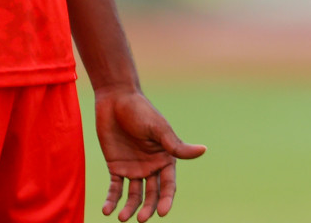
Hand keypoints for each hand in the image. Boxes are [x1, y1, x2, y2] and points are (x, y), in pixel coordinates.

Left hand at [95, 88, 206, 221]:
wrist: (115, 99)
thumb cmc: (141, 111)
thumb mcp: (158, 129)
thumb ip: (176, 145)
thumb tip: (203, 150)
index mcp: (165, 158)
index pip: (168, 184)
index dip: (166, 199)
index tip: (161, 212)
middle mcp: (151, 166)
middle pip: (151, 193)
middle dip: (147, 208)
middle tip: (141, 219)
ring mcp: (133, 167)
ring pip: (133, 195)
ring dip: (129, 207)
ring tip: (122, 218)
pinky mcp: (116, 166)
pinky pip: (115, 188)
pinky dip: (112, 199)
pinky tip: (107, 210)